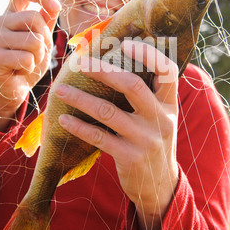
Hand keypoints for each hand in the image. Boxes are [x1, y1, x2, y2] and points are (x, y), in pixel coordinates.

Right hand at [0, 0, 60, 130]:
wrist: (14, 88)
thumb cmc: (29, 61)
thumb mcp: (42, 38)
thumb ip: (47, 20)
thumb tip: (55, 5)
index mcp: (11, 13)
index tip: (56, 7)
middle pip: (34, 18)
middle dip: (46, 39)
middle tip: (38, 53)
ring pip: (33, 40)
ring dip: (39, 56)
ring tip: (28, 62)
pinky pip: (26, 58)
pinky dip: (30, 67)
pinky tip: (19, 71)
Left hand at [56, 40, 178, 229]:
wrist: (161, 186)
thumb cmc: (153, 142)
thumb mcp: (160, 118)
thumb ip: (147, 95)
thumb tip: (115, 65)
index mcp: (169, 104)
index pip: (168, 70)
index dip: (149, 53)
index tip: (126, 43)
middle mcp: (161, 119)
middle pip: (132, 85)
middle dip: (103, 71)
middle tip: (81, 63)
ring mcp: (146, 139)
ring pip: (108, 111)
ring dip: (80, 98)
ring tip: (60, 90)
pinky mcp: (130, 157)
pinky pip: (99, 137)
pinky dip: (79, 127)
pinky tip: (64, 119)